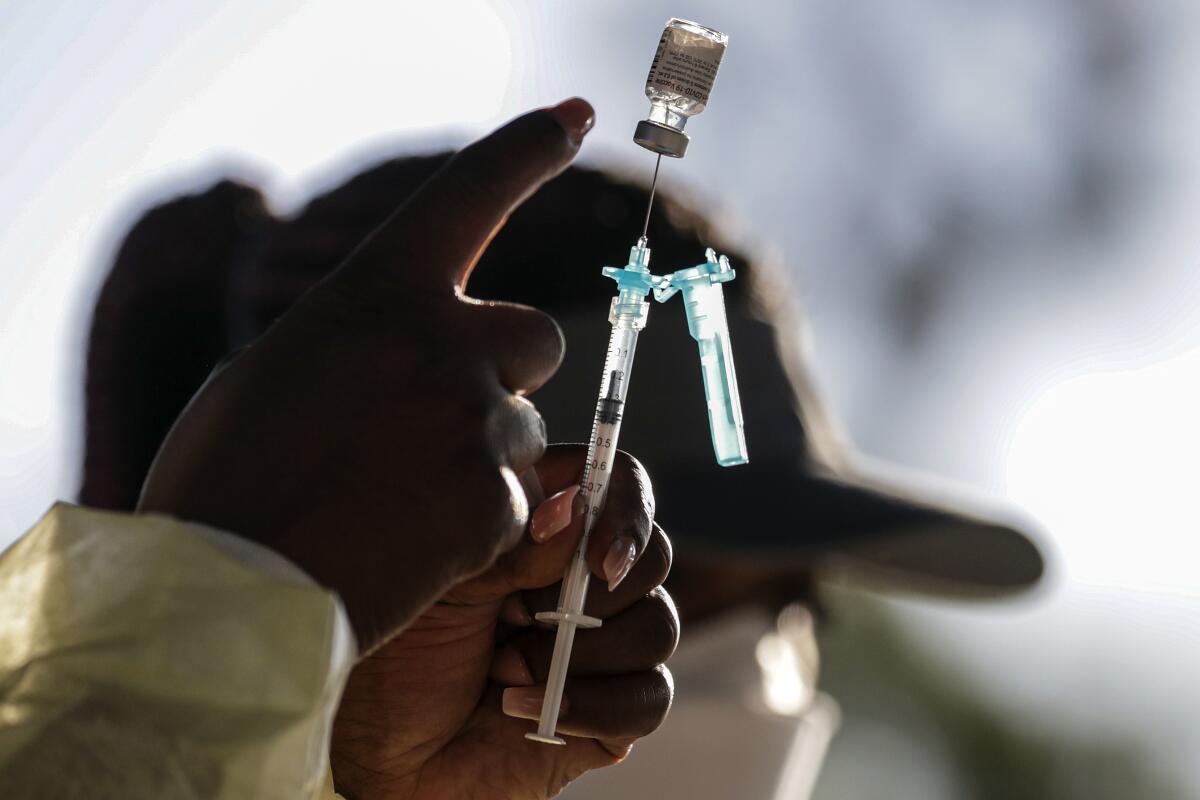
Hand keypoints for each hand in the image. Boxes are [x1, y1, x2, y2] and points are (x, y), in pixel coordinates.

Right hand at [139, 100, 595, 652]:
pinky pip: (515, 506)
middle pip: (541, 336)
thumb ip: (360, 342)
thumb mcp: (278, 371)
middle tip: (455, 414)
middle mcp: (442, 343)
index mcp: (377, 293)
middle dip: (512, 371)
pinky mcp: (495, 504)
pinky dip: (476, 527)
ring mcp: (475, 423)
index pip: (470, 193)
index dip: (526, 149)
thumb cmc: (228, 480)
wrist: (225, 592)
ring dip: (483, 459)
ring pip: (525, 432)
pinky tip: (410, 546)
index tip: (571, 115)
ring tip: (399, 501)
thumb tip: (407, 348)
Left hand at [330, 445, 677, 799]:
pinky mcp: (615, 711)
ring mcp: (606, 647)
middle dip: (592, 593)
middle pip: (653, 556)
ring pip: (659, 627)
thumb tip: (576, 507)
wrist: (384, 758)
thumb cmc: (398, 659)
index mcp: (548, 532)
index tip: (590, 554)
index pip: (619, 486)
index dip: (620, 510)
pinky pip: (651, 697)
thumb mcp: (446, 584)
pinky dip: (590, 705)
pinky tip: (526, 711)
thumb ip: (516, 543)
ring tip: (504, 670)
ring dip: (579, 654)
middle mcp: (585, 582)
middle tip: (518, 615)